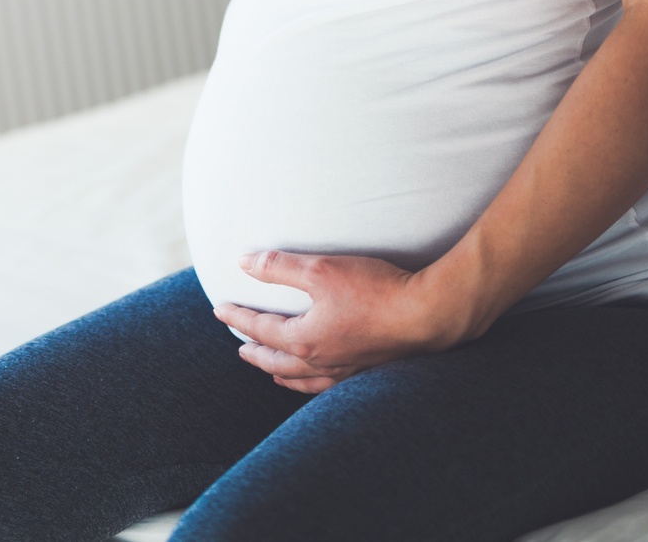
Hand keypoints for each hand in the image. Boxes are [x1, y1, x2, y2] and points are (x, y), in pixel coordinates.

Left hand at [213, 251, 471, 393]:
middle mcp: (321, 362)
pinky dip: (312, 383)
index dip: (237, 318)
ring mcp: (345, 371)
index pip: (260, 330)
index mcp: (304, 340)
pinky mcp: (367, 370)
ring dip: (281, 372)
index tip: (220, 310)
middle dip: (255, 352)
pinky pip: (329, 385)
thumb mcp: (320, 269)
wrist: (427, 315)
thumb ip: (279, 267)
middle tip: (240, 348)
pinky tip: (319, 378)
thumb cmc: (374, 290)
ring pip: (302, 379)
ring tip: (272, 370)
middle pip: (277, 361)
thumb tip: (243, 262)